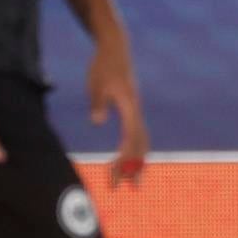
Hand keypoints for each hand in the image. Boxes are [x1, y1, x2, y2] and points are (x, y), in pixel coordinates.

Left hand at [87, 33, 149, 187]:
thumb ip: (97, 103)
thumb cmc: (103, 65)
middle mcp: (136, 111)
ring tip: (134, 183)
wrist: (115, 48)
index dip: (125, 159)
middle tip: (126, 189)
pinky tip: (127, 159)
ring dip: (137, 163)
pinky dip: (135, 150)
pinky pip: (137, 134)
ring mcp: (136, 110)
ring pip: (142, 141)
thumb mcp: (96, 83)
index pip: (131, 139)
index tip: (117, 176)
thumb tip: (97, 122)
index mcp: (130, 107)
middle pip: (140, 145)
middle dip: (133, 168)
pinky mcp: (132, 108)